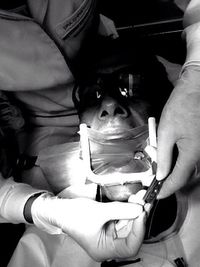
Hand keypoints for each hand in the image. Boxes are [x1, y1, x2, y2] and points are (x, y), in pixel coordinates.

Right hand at [31, 194, 144, 261]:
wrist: (60, 209)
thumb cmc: (74, 215)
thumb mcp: (98, 212)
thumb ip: (120, 210)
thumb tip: (139, 209)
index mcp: (104, 250)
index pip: (130, 247)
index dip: (139, 230)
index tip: (142, 213)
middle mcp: (108, 245)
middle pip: (131, 235)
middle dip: (138, 218)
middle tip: (143, 202)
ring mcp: (108, 235)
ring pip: (128, 225)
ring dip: (134, 211)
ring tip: (139, 198)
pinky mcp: (108, 225)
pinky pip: (122, 219)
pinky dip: (127, 209)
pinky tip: (132, 200)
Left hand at [156, 66, 199, 197]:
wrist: (196, 88)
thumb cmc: (182, 106)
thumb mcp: (166, 132)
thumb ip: (163, 156)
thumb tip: (160, 174)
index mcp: (192, 154)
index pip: (178, 180)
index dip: (165, 189)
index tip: (156, 195)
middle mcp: (199, 154)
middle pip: (182, 174)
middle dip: (166, 178)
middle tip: (153, 177)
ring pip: (185, 165)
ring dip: (170, 166)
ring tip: (156, 160)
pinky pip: (188, 156)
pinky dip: (176, 158)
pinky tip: (166, 150)